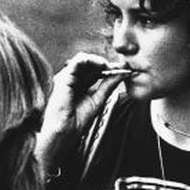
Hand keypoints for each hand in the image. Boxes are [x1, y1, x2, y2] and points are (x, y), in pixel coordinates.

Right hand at [35, 52, 126, 176]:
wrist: (66, 130)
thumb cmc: (77, 121)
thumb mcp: (99, 99)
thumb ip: (109, 85)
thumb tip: (121, 74)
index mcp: (81, 86)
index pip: (95, 71)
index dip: (109, 69)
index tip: (124, 69)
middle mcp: (73, 80)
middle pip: (90, 64)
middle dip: (106, 63)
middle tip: (120, 66)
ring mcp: (68, 78)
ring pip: (84, 59)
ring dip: (99, 60)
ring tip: (109, 67)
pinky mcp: (64, 76)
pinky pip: (78, 61)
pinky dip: (91, 60)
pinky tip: (101, 65)